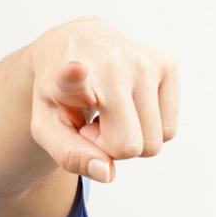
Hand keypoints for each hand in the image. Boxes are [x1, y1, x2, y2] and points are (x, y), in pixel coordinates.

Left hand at [25, 15, 179, 183]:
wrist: (73, 44)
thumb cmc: (59, 93)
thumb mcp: (47, 127)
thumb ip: (70, 155)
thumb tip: (107, 172)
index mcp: (67, 73)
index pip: (73, 76)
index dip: (74, 76)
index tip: (73, 68)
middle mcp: (110, 61)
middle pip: (132, 147)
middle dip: (112, 146)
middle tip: (92, 121)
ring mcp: (144, 60)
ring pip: (155, 141)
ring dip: (131, 136)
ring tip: (108, 109)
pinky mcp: (167, 63)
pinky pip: (168, 129)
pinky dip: (149, 127)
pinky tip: (127, 103)